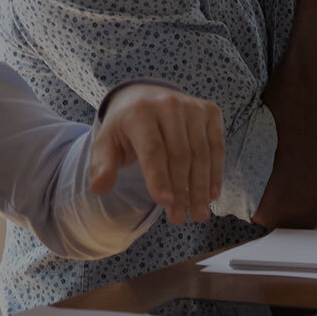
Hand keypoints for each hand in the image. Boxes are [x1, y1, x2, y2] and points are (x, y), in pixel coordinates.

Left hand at [90, 83, 224, 226]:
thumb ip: (102, 165)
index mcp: (140, 112)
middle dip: (181, 190)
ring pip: (201, 152)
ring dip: (201, 187)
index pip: (153, 149)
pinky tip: (212, 194)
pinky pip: (217, 145)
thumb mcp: (106, 143)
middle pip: (179, 154)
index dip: (159, 177)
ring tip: (198, 213)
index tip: (165, 203)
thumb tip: (99, 187)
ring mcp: (193, 106)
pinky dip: (216, 172)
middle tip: (180, 219)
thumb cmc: (125, 127)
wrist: (145, 96)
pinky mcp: (210, 111)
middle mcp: (170, 105)